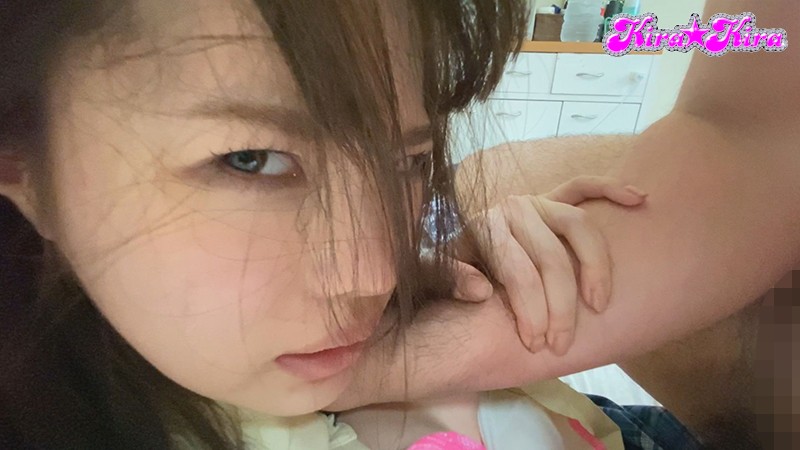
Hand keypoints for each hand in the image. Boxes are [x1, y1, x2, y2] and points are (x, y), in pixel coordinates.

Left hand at [448, 176, 646, 354]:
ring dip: (596, 267)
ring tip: (600, 304)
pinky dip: (612, 188)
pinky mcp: (552, 197)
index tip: (537, 344)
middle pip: (552, 257)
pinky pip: (585, 186)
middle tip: (562, 344)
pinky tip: (638, 199)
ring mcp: (536, 200)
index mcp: (484, 226)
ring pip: (579, 226)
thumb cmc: (449, 265)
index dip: (530, 310)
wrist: (453, 244)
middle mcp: (512, 208)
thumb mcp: (431, 274)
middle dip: (561, 307)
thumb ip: (447, 278)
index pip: (517, 270)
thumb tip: (482, 290)